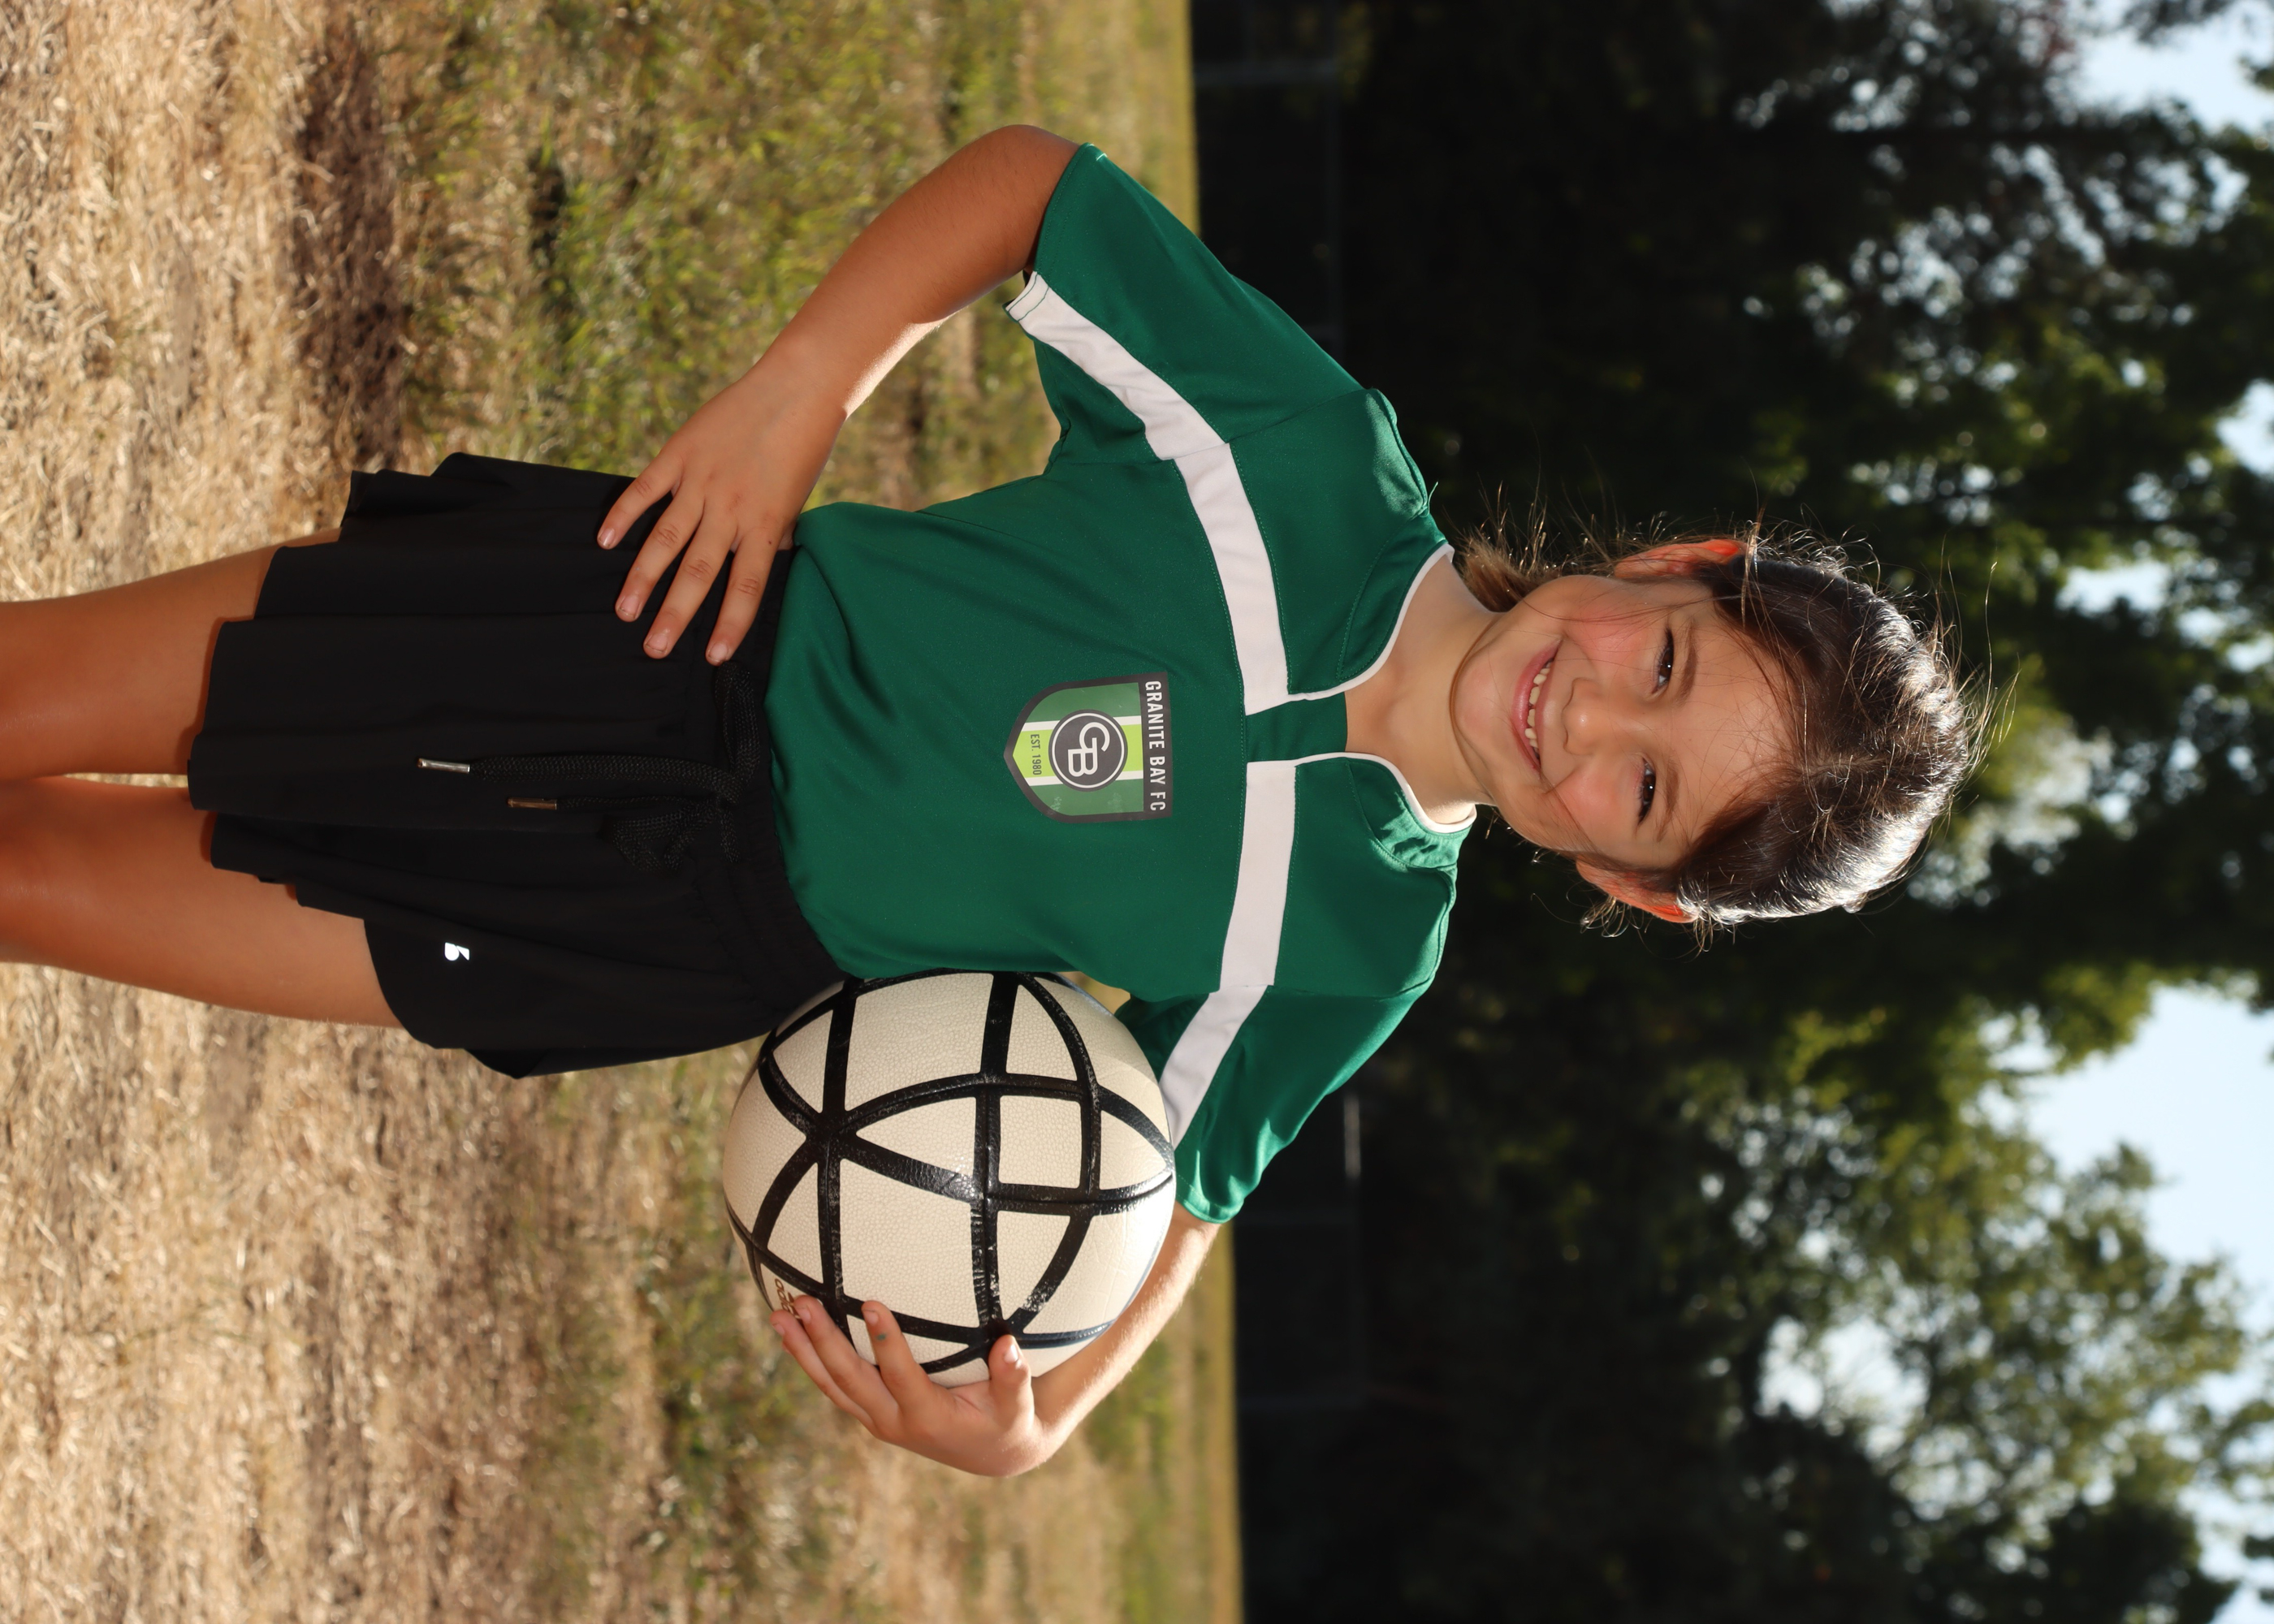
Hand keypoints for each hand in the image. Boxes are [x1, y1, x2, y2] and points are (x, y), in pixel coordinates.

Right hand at [597, 359, 844, 663]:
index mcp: (766, 525)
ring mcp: (703, 480)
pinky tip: (604, 541)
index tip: (713, 657)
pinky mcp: (681, 453)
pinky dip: (624, 515)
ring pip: (666, 538)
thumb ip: (775, 537)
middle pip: (699, 571)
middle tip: (653, 649)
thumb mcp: (796, 501)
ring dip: (643, 577)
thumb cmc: (802, 450)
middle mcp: (732, 508)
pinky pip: (647, 490)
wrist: (796, 389)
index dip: (730, 623)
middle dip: (674, 614)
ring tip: (625, 611)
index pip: (747, 586)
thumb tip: (766, 570)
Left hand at [771, 1294, 1059, 1476]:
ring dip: (803, 1351)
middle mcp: (893, 1422)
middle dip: (824, 1341)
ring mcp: (876, 1419)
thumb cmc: (1007, 1420)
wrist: (991, 1454)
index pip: (900, 1376)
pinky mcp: (869, 1413)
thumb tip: (1009, 1345)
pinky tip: (791, 1332)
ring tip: (777, 1316)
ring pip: (831, 1385)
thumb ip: (1013, 1377)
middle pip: (850, 1380)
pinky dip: (810, 1360)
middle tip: (802, 1303)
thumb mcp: (1017, 1406)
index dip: (885, 1342)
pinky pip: (833, 1386)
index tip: (869, 1302)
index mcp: (928, 1417)